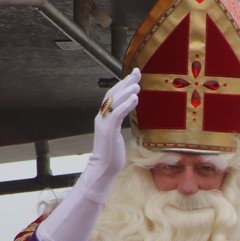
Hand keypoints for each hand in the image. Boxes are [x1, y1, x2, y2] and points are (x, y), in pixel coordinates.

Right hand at [88, 68, 140, 193]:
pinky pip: (117, 114)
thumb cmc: (112, 154)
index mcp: (105, 117)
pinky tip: (135, 99)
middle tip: (136, 72)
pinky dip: (126, 105)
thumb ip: (119, 123)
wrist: (103, 169)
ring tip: (137, 85)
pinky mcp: (108, 130)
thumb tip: (126, 115)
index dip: (123, 84)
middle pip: (113, 94)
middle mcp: (102, 117)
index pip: (113, 96)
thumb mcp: (117, 135)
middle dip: (125, 82)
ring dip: (126, 92)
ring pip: (114, 102)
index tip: (134, 75)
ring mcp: (104, 123)